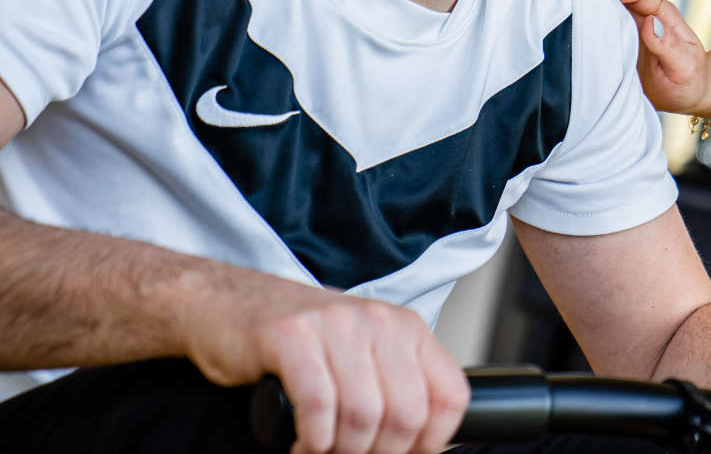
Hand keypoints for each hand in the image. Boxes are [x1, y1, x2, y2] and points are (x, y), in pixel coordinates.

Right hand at [179, 270, 468, 453]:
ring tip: (323, 452)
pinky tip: (301, 445)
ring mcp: (334, 325)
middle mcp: (379, 321)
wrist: (228, 304)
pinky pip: (317, 406)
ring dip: (342, 452)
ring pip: (363, 416)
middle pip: (406, 414)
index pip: (450, 394)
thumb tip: (421, 445)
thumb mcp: (364, 354)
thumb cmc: (301, 339)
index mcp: (406, 328)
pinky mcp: (290, 336)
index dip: (432, 442)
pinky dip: (312, 441)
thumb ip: (396, 387)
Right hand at [591, 0, 710, 115]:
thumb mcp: (684, 67)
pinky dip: (585, 6)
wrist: (686, 95)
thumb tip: (650, 22)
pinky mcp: (616, 34)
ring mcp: (629, 21)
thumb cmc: (688, 81)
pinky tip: (568, 9)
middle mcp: (645, 12)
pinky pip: (599, 14)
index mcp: (664, 16)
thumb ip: (669, 46)